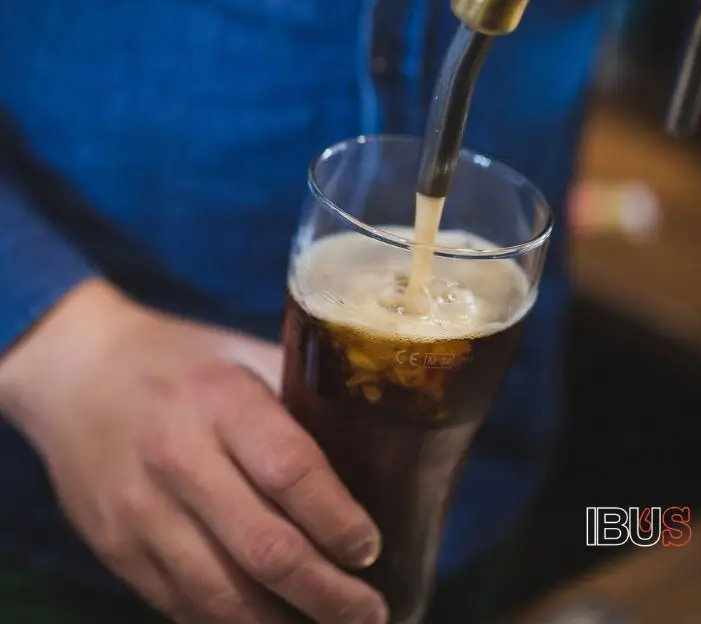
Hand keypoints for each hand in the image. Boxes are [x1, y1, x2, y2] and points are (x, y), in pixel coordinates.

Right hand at [0, 280, 385, 623]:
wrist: (77, 374)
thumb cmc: (178, 361)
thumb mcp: (241, 355)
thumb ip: (299, 396)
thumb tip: (371, 442)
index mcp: (221, 400)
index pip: (290, 471)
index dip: (339, 520)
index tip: (370, 548)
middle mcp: (179, 459)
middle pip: (265, 548)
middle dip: (328, 593)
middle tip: (370, 610)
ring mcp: (141, 512)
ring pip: (223, 596)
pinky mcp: (117, 550)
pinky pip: (183, 605)